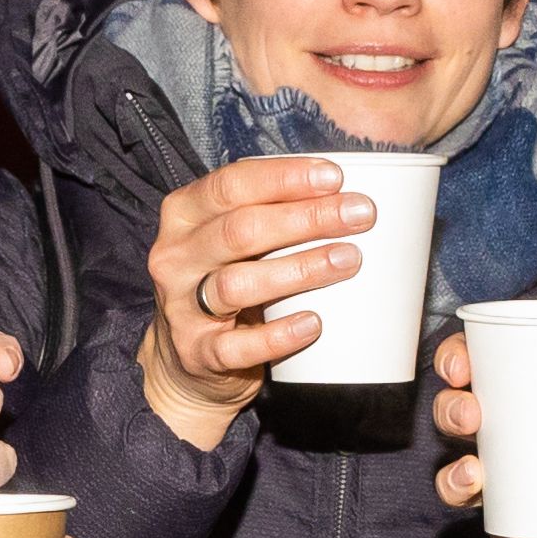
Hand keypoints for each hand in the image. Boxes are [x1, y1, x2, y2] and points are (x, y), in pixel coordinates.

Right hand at [135, 157, 375, 449]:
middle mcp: (176, 258)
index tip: (335, 178)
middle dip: (306, 218)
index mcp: (184, 215)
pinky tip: (313, 322)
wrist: (188, 359)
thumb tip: (343, 193)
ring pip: (238, 284)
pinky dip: (279, 335)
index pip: (230, 185)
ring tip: (348, 260)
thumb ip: (268, 212)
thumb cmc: (225, 280)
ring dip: (299, 269)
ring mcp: (182, 308)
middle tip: (360, 215)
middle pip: (240, 230)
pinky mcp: (198, 353)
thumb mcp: (232, 239)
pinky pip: (238, 346)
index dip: (284, 178)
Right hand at [427, 341, 536, 531]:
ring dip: (455, 479)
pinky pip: (510, 530)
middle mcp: (518, 427)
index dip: (454, 360)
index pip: (478, 362)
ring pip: (467, 477)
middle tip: (471, 415)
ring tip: (475, 476)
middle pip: (459, 417)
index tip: (460, 366)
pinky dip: (507, 536)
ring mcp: (526, 474)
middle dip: (450, 414)